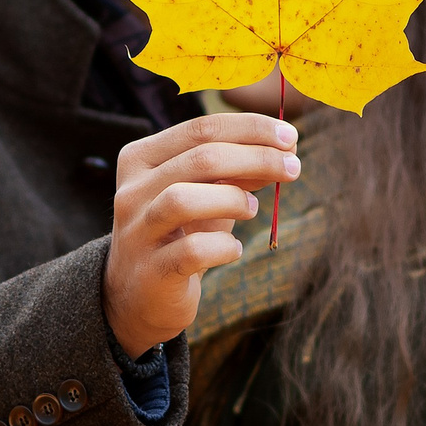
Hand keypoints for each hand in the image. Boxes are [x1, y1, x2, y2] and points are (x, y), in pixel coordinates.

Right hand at [104, 113, 300, 358]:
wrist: (139, 297)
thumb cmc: (178, 235)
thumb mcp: (204, 195)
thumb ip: (234, 171)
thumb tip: (284, 148)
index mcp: (141, 159)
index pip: (200, 129)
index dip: (250, 128)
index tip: (290, 136)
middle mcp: (132, 191)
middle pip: (200, 158)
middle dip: (256, 157)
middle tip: (293, 167)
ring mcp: (137, 231)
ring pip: (184, 200)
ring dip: (233, 199)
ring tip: (254, 209)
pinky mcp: (150, 271)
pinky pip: (192, 250)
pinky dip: (223, 247)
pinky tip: (233, 250)